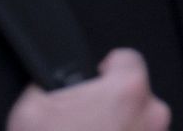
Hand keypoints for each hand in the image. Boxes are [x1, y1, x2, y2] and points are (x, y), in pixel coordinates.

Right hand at [7, 50, 168, 130]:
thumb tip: (53, 82)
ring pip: (137, 126)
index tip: (93, 83)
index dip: (105, 70)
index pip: (127, 58)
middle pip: (134, 96)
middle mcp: (150, 115)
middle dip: (111, 106)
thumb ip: (50, 85)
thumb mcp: (31, 109)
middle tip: (82, 123)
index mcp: (127, 90)